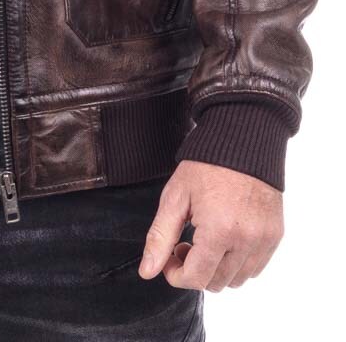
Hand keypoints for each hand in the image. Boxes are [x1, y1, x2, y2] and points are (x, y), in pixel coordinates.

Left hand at [138, 160, 283, 290]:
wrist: (241, 141)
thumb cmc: (205, 166)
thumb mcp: (175, 197)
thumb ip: (160, 237)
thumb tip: (147, 272)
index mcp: (220, 231)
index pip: (197, 278)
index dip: (176, 274)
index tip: (169, 258)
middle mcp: (247, 240)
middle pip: (216, 282)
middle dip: (195, 270)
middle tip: (184, 244)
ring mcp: (265, 240)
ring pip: (237, 279)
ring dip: (216, 269)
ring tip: (205, 240)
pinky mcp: (275, 235)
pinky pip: (255, 267)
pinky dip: (237, 263)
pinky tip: (224, 239)